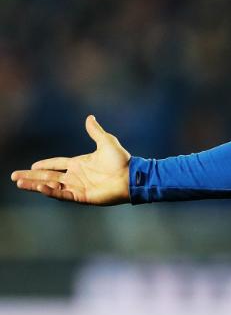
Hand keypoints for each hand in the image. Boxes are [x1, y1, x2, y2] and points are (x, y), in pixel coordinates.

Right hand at [10, 115, 130, 205]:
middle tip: (14, 177)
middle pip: (48, 176)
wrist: (132, 176)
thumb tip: (89, 117)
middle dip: (31, 176)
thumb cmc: (122, 161)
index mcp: (79, 164)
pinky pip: (63, 194)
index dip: (44, 164)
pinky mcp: (83, 196)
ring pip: (51, 186)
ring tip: (19, 183)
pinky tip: (40, 187)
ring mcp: (78, 187)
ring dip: (35, 185)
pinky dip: (51, 191)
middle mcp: (76, 176)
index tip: (31, 165)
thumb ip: (95, 131)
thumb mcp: (106, 142)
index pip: (56, 164)